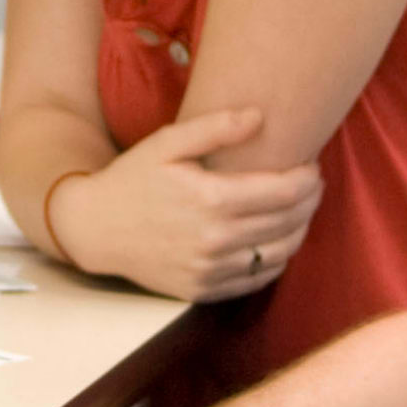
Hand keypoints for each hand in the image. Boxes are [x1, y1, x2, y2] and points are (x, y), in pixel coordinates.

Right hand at [53, 109, 321, 299]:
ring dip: (299, 231)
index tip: (311, 167)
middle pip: (290, 223)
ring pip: (280, 254)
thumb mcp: (167, 143)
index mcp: (212, 199)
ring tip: (298, 211)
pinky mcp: (203, 290)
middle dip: (310, 201)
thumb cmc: (132, 179)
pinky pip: (257, 280)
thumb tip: (259, 117)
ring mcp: (210, 270)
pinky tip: (274, 240)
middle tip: (312, 185)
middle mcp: (215, 240)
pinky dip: (275, 260)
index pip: (286, 192)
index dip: (308, 179)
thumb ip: (215, 128)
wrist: (94, 229)